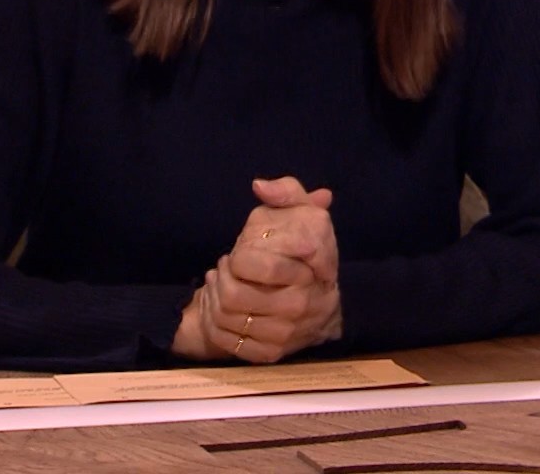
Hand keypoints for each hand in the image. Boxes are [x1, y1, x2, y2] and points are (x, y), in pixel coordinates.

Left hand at [172, 177, 342, 361]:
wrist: (324, 303)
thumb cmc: (308, 251)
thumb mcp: (304, 213)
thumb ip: (286, 192)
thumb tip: (259, 186)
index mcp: (310, 264)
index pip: (252, 263)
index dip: (237, 257)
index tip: (240, 252)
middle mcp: (302, 301)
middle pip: (232, 293)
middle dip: (222, 276)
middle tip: (227, 267)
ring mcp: (288, 331)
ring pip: (226, 316)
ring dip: (215, 297)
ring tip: (223, 284)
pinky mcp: (273, 352)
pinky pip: (230, 340)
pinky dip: (217, 324)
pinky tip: (222, 309)